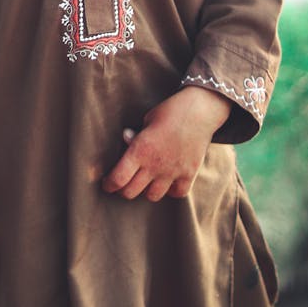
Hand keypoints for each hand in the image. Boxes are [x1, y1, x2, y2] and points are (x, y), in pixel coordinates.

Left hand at [101, 86, 230, 201]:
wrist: (200, 110)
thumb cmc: (170, 111)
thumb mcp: (147, 119)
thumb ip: (136, 136)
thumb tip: (126, 139)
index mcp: (140, 150)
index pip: (118, 179)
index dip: (109, 185)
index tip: (107, 184)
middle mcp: (155, 165)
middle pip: (131, 192)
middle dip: (123, 189)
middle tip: (123, 183)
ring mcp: (173, 172)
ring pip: (152, 196)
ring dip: (146, 190)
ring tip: (146, 181)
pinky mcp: (189, 174)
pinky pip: (176, 194)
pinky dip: (170, 190)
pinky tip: (167, 181)